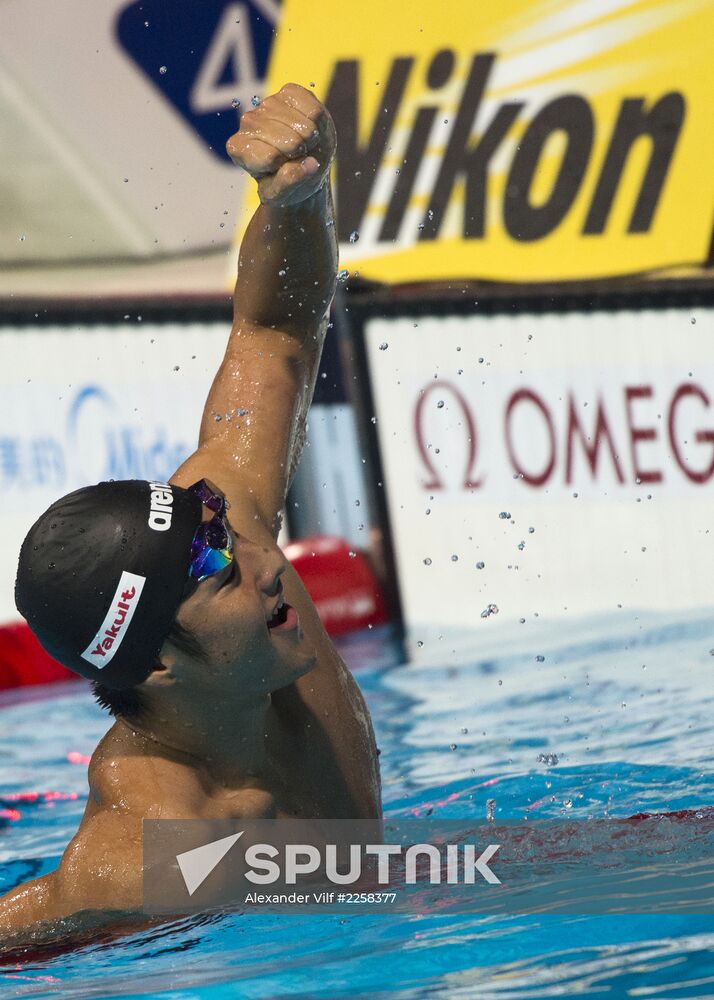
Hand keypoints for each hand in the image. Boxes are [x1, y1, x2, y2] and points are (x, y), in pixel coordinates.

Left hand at [226, 83, 335, 207]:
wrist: (301, 165)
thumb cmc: (286, 183)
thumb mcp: (283, 194)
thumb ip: (290, 182)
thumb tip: (310, 164)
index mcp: (239, 149)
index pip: (270, 157)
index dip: (285, 168)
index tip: (282, 170)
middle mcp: (248, 122)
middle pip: (290, 141)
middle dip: (301, 154)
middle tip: (296, 157)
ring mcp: (268, 104)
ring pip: (304, 126)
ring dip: (310, 140)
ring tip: (303, 144)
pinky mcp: (289, 92)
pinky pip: (314, 110)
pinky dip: (318, 124)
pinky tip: (308, 127)